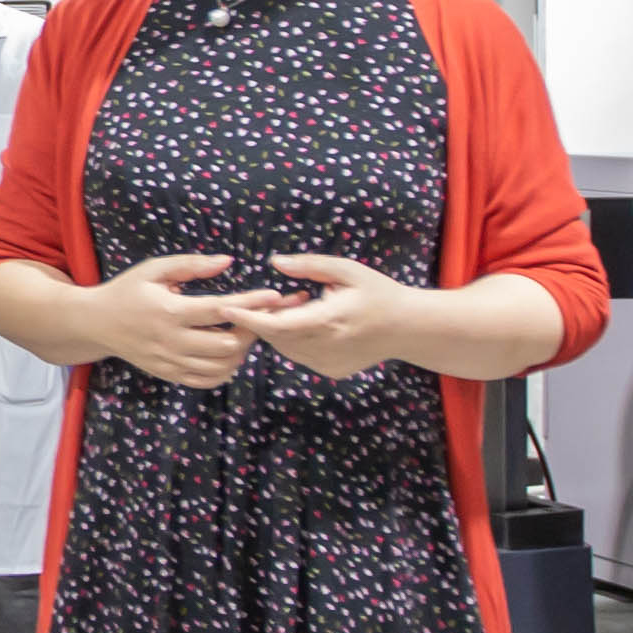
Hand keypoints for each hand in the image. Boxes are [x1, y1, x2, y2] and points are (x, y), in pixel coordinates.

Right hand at [86, 254, 278, 390]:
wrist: (95, 324)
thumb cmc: (126, 291)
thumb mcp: (153, 270)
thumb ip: (191, 265)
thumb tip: (227, 261)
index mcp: (169, 312)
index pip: (220, 310)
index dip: (251, 303)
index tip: (275, 296)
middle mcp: (171, 341)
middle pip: (226, 344)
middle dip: (249, 330)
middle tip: (258, 316)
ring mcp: (170, 362)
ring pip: (220, 366)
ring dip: (240, 351)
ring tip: (243, 333)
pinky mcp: (169, 374)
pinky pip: (207, 381)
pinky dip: (225, 370)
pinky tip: (228, 354)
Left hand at [246, 255, 419, 377]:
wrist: (408, 328)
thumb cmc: (378, 293)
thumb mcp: (348, 270)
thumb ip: (310, 266)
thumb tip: (276, 262)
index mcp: (327, 320)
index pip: (275, 325)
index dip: (247, 317)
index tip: (224, 308)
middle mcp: (325, 347)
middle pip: (275, 336)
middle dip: (266, 316)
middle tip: (277, 296)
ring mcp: (327, 363)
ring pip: (285, 348)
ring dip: (280, 328)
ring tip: (302, 306)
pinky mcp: (330, 370)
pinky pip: (300, 355)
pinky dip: (295, 340)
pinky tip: (313, 324)